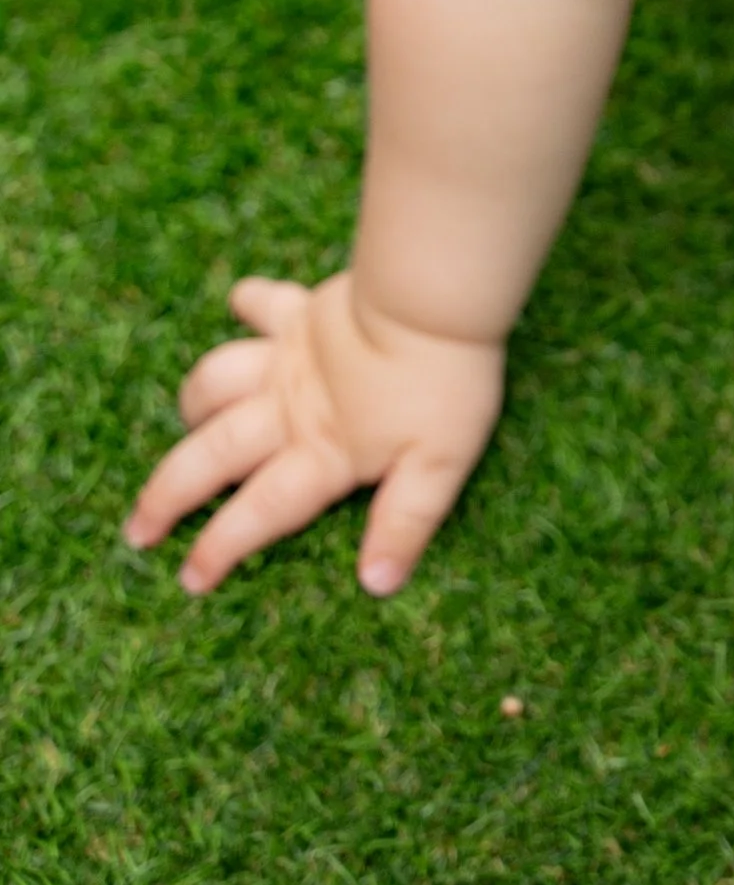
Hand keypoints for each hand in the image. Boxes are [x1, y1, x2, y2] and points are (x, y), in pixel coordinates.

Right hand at [123, 272, 505, 596]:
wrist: (433, 300)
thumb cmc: (445, 383)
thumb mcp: (439, 467)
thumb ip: (404, 523)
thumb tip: (376, 584)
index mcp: (322, 454)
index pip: (261, 512)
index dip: (222, 548)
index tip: (187, 579)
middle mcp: (290, 410)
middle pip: (214, 455)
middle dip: (169, 494)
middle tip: (137, 527)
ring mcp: (290, 358)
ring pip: (219, 382)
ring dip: (196, 401)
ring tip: (185, 419)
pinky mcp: (303, 313)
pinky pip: (265, 305)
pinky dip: (250, 301)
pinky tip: (240, 300)